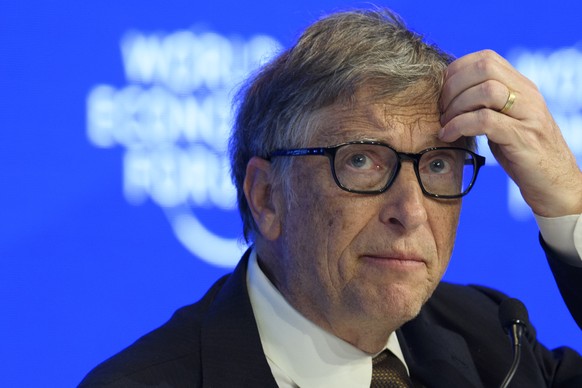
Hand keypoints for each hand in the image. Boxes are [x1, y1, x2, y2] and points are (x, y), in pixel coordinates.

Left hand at [439, 49, 581, 216]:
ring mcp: (528, 115)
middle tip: (441, 110)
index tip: (443, 94)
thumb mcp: (503, 121)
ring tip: (445, 124)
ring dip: (456, 107)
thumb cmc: (522, 154)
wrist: (555, 185)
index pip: (486, 58)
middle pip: (485, 68)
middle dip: (453, 87)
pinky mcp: (523, 138)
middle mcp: (528, 95)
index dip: (456, 71)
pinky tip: (448, 136)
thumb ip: (484, 105)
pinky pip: (485, 120)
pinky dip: (459, 126)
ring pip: (486, 91)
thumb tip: (447, 96)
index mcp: (522, 86)